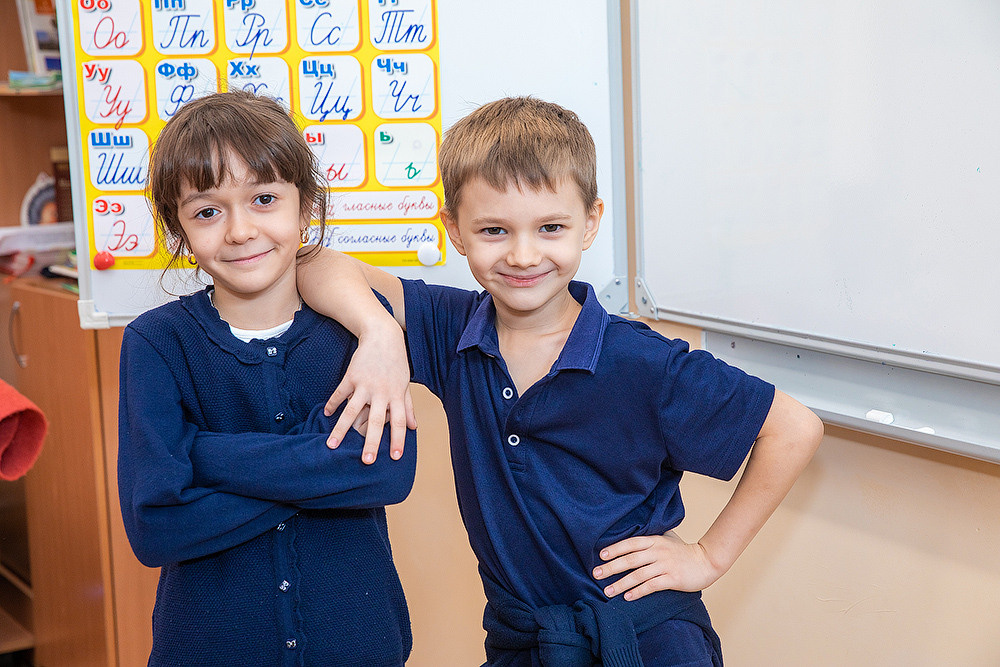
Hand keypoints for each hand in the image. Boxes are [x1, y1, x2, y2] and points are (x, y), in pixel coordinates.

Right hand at [325, 321, 415, 463]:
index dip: (399, 439)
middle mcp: (382, 392)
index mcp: (397, 395)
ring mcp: (365, 384)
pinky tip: (326, 416)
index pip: (399, 422)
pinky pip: (340, 394)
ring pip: (352, 411)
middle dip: (372, 442)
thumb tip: (413, 427)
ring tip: (332, 446)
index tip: (396, 457)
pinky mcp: (351, 376)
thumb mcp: (404, 384)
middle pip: (377, 421)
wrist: (383, 336)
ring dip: (341, 429)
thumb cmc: (396, 362)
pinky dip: (332, 404)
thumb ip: (407, 406)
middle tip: (366, 461)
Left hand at [592, 531, 722, 600]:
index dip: (615, 549)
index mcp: (655, 540)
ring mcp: (665, 565)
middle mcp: (658, 551)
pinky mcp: (672, 579)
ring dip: (621, 583)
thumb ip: (650, 541)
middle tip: (596, 574)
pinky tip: (627, 597)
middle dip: (611, 567)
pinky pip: (651, 586)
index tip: (601, 556)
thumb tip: (628, 543)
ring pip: (638, 575)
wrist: (706, 561)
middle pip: (630, 559)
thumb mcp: (666, 540)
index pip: (630, 543)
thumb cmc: (683, 552)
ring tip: (608, 591)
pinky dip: (638, 591)